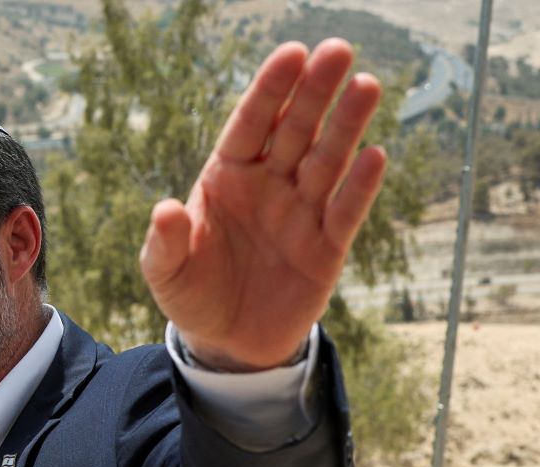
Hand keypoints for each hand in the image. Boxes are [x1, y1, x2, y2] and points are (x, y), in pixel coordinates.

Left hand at [140, 38, 386, 370]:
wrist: (227, 343)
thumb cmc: (192, 295)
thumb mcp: (166, 272)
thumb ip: (166, 241)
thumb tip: (166, 210)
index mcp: (227, 177)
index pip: (251, 124)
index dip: (270, 91)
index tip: (291, 53)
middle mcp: (269, 185)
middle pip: (295, 131)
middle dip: (314, 93)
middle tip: (337, 51)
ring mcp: (301, 213)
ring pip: (327, 161)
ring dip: (346, 126)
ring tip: (365, 85)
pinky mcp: (327, 248)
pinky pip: (344, 212)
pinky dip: (359, 187)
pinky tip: (373, 155)